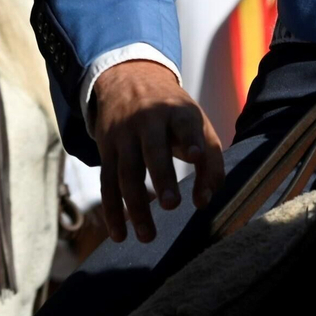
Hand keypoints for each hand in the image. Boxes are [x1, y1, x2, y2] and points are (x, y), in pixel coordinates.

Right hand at [89, 61, 224, 244]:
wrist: (128, 79)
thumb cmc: (173, 113)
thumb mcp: (196, 123)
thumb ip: (210, 161)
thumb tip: (204, 202)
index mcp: (177, 112)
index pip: (184, 126)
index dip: (190, 140)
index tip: (195, 156)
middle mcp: (147, 121)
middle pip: (152, 150)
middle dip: (161, 177)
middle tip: (171, 205)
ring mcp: (123, 135)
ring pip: (126, 172)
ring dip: (135, 205)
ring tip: (148, 236)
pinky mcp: (105, 148)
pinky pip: (107, 182)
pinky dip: (111, 210)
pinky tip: (119, 234)